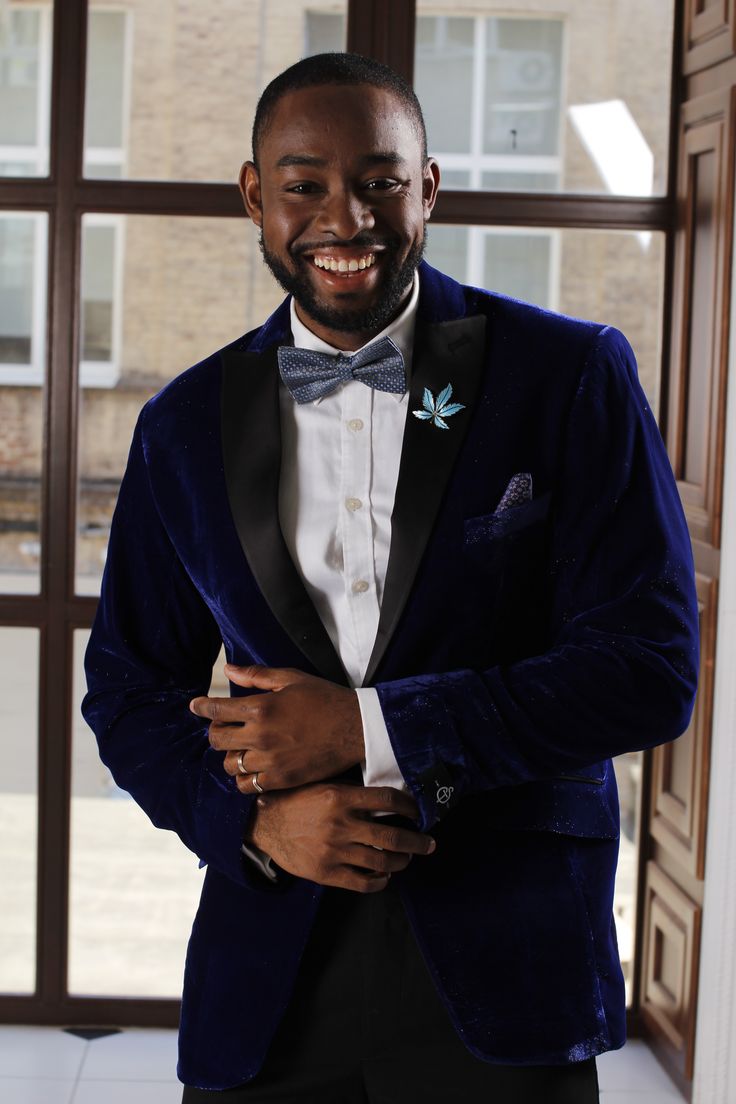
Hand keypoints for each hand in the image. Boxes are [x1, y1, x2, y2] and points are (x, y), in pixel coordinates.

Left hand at [189, 665, 363, 792]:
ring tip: (242, 748)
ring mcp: (270, 761)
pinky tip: (253, 768)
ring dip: (231, 755)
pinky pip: (247, 785)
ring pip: (229, 764)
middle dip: (216, 731)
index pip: (217, 710)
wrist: (356, 728)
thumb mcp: (292, 678)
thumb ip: (257, 676)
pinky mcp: (281, 779)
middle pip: (216, 739)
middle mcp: (261, 735)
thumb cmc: (325, 699)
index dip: (201, 707)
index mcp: (261, 707)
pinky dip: (244, 778)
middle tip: (226, 727)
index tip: (195, 706)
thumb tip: (228, 669)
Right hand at [246, 782, 435, 891]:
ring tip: (407, 859)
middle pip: (392, 836)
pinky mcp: (326, 873)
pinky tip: (384, 875)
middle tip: (429, 843)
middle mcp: (340, 824)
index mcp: (340, 797)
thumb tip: (387, 793)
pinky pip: (362, 883)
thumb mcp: (323, 784)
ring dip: (402, 862)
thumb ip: (352, 790)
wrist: (264, 824)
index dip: (410, 807)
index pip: (388, 800)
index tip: (418, 812)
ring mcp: (333, 851)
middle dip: (418, 842)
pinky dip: (379, 881)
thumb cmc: (296, 801)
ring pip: (381, 862)